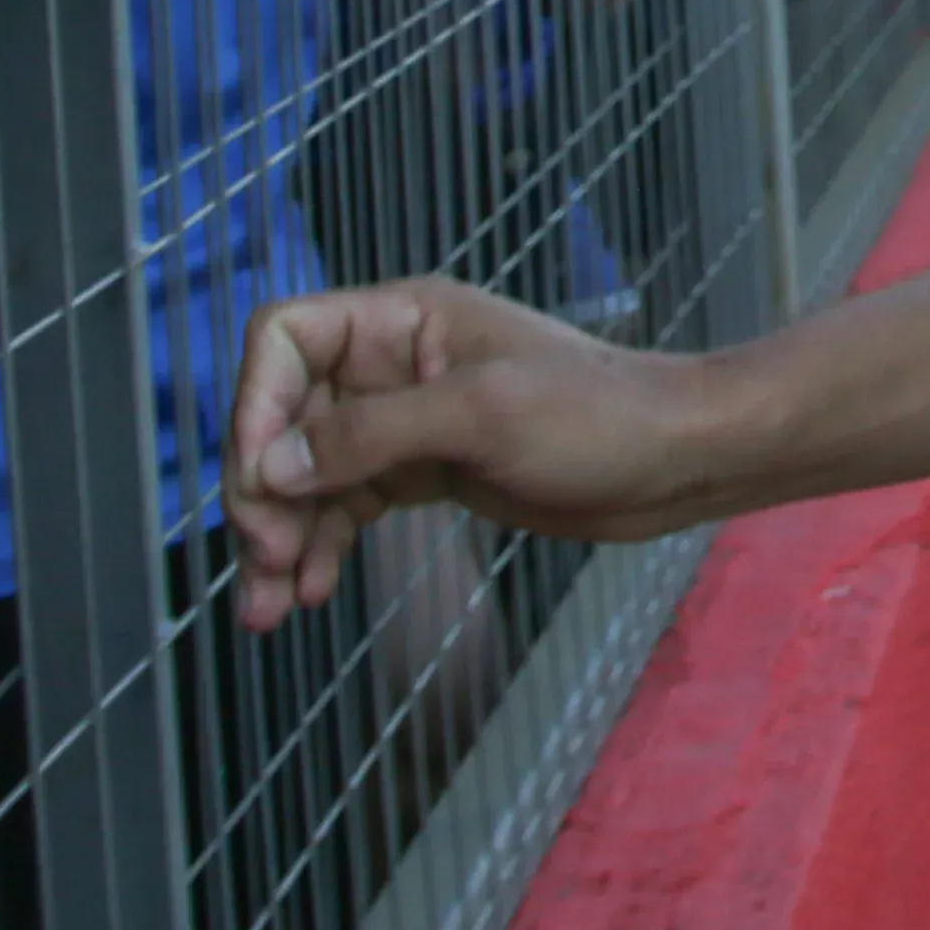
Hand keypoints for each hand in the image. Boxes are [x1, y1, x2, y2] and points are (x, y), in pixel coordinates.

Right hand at [229, 278, 711, 629]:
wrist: (674, 460)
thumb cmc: (597, 418)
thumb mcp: (481, 415)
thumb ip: (371, 434)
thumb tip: (271, 466)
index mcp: (404, 320)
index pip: (286, 338)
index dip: (254, 404)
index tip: (260, 480)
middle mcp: (393, 363)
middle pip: (284, 416)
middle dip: (262, 489)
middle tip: (265, 561)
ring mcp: (407, 420)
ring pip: (308, 472)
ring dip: (280, 534)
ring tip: (268, 609)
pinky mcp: (425, 470)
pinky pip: (345, 503)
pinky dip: (319, 544)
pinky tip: (307, 591)